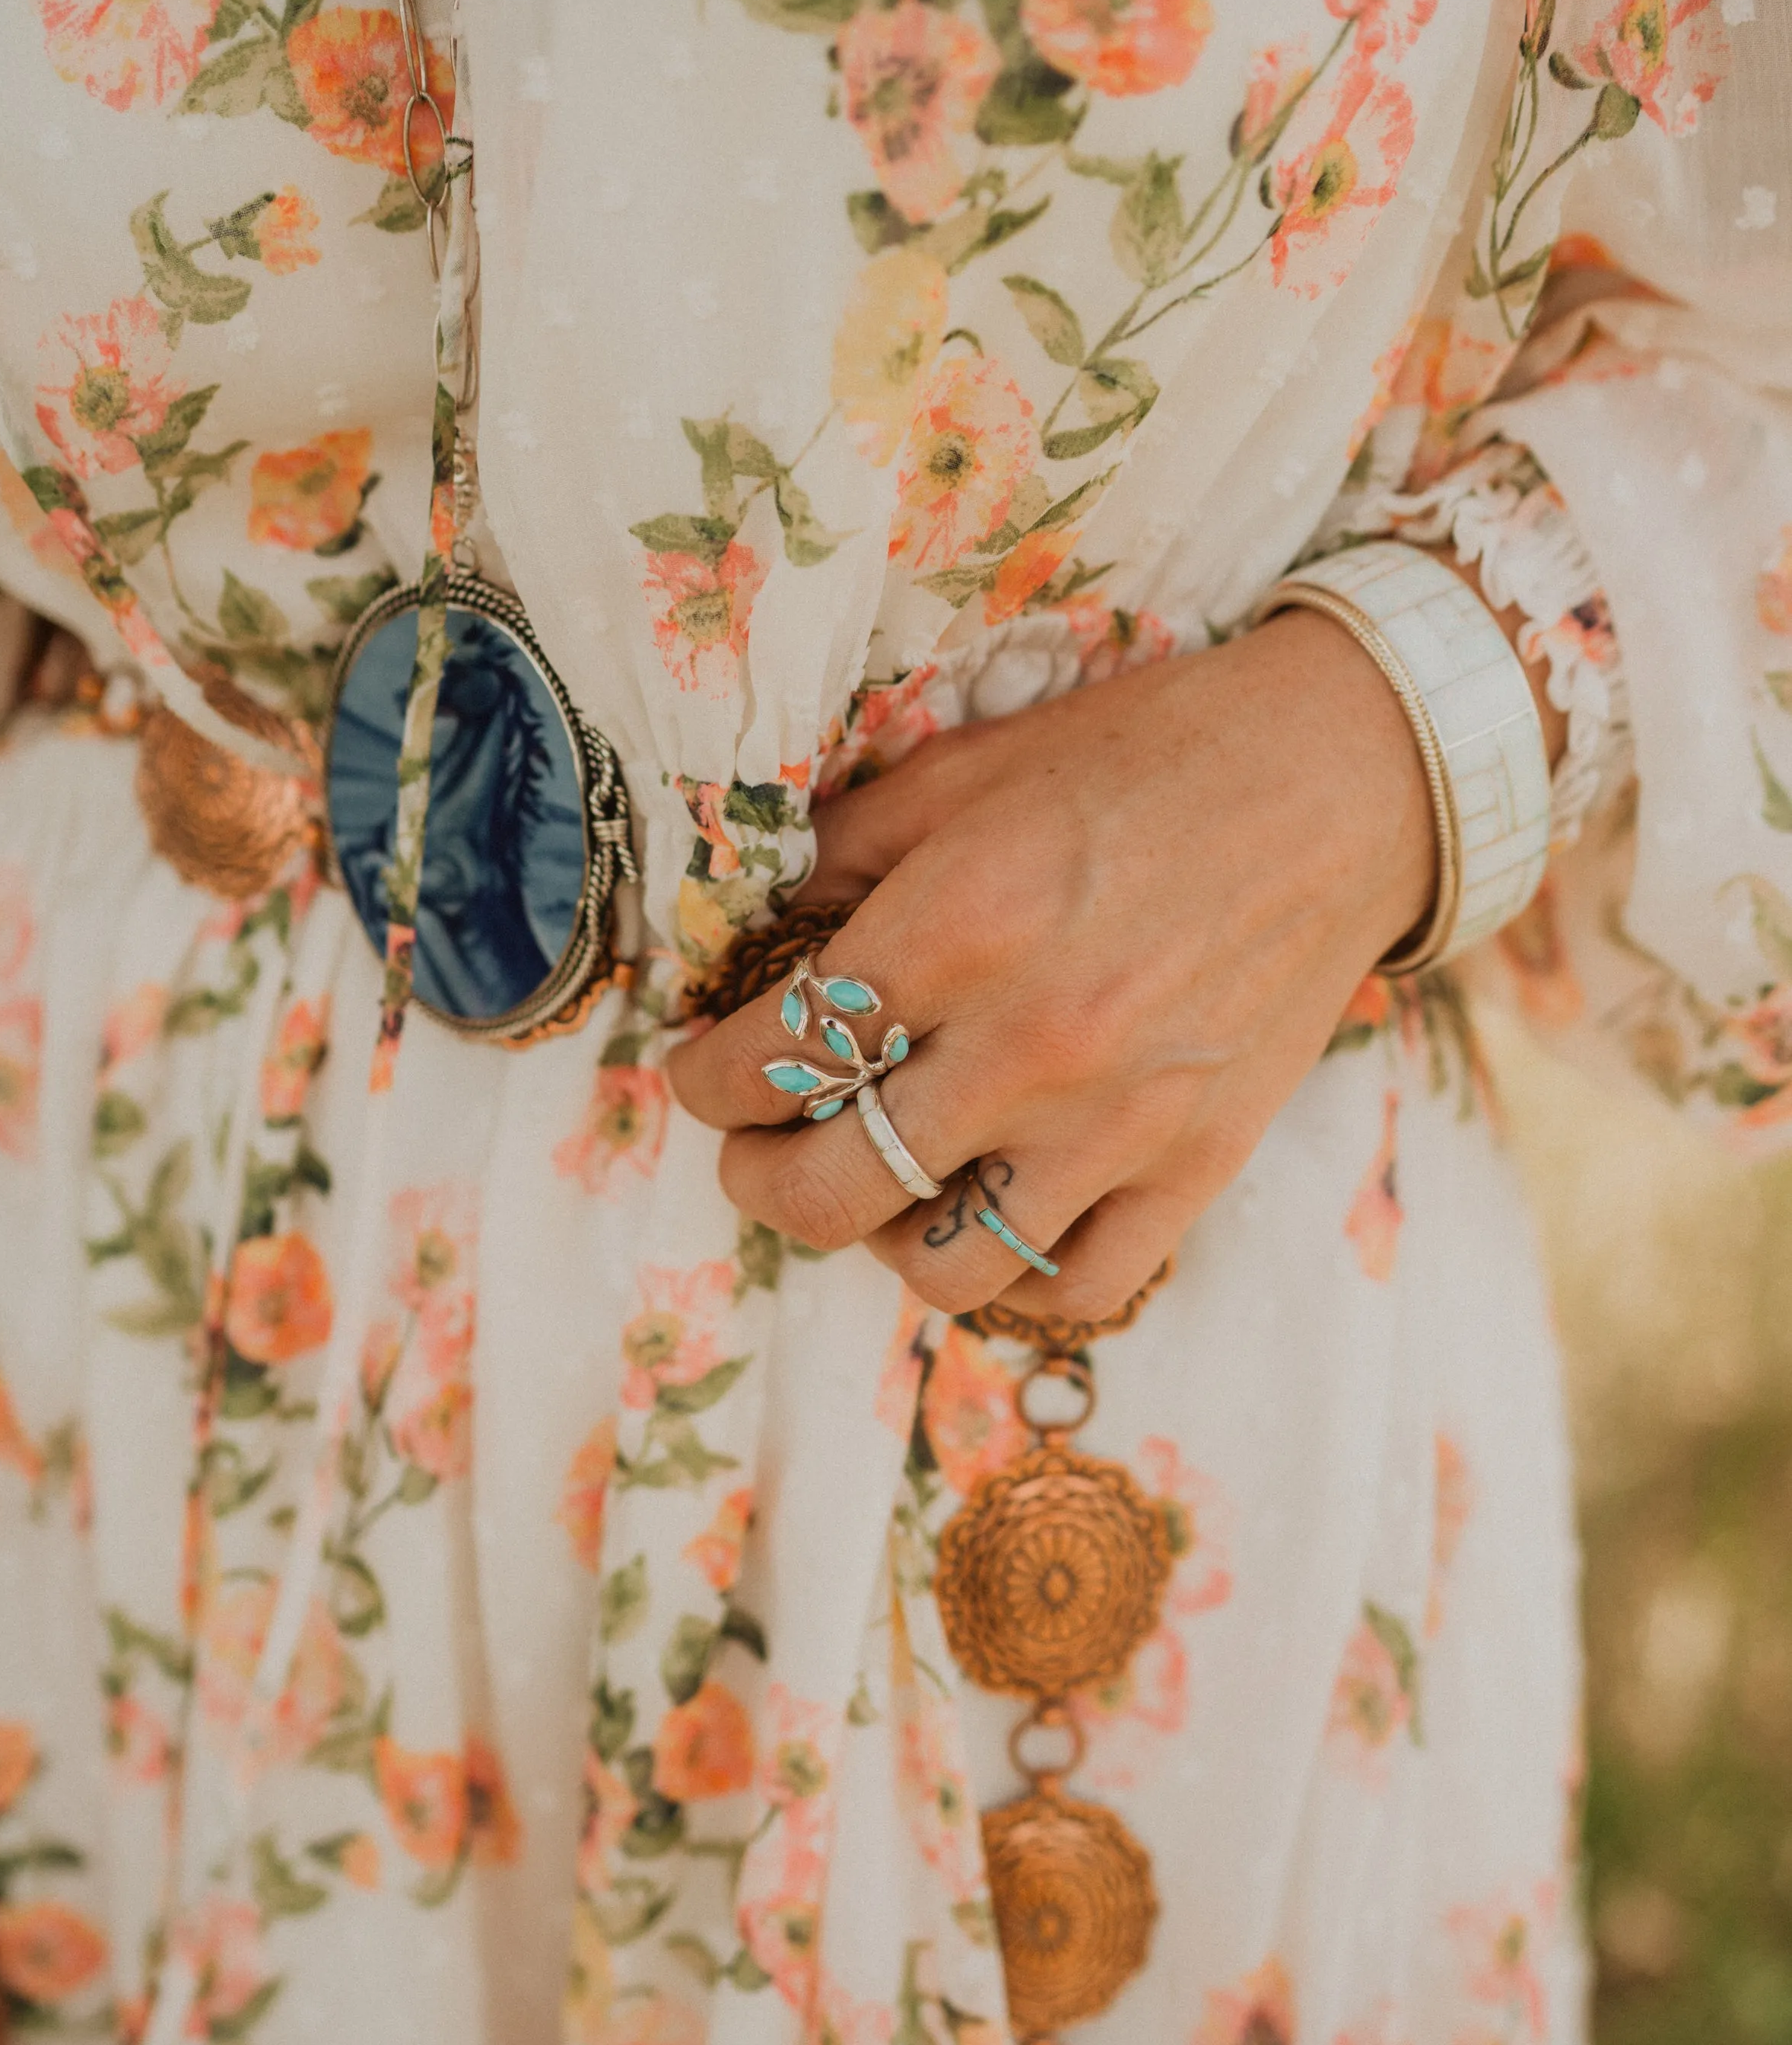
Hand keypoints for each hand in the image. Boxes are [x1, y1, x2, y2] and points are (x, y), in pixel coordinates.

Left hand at [669, 611, 1436, 1319]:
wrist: (1343, 781)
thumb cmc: (1148, 756)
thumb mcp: (968, 770)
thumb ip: (847, 855)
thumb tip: (756, 935)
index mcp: (960, 927)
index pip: (777, 1052)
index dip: (706, 1081)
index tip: (702, 1074)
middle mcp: (1032, 1044)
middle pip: (829, 1189)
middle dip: (758, 1179)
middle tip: (757, 1148)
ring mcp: (1119, 1123)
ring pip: (940, 1265)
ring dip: (881, 1235)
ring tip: (879, 1181)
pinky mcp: (1197, 1167)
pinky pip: (1074, 1288)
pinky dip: (1014, 1276)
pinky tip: (991, 1217)